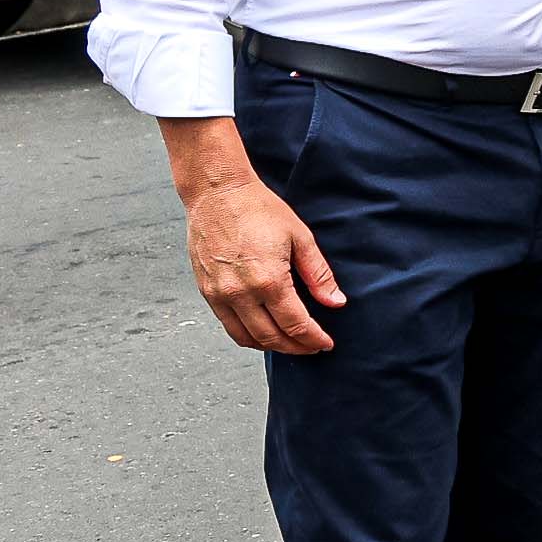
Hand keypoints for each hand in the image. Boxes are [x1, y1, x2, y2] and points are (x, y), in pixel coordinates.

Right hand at [173, 148, 342, 354]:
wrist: (217, 193)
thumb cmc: (259, 209)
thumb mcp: (300, 237)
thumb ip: (318, 275)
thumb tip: (336, 302)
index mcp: (269, 280)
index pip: (296, 325)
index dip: (314, 339)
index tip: (326, 344)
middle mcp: (241, 293)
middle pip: (272, 338)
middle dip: (296, 347)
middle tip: (312, 347)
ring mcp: (220, 294)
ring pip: (247, 338)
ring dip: (271, 346)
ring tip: (290, 343)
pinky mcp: (206, 291)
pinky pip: (228, 326)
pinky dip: (247, 336)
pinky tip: (263, 331)